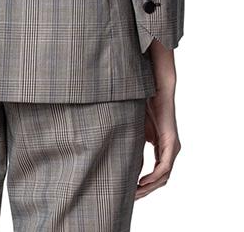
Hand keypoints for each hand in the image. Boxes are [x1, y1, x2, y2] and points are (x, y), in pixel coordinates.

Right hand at [135, 39, 180, 198]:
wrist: (155, 89)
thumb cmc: (144, 105)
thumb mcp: (135, 129)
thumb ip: (132, 143)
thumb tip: (116, 156)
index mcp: (162, 148)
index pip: (155, 175)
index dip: (143, 186)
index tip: (129, 192)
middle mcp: (170, 151)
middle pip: (159, 181)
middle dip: (144, 191)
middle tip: (130, 198)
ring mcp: (172, 148)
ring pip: (162, 178)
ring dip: (148, 188)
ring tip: (134, 194)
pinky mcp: (170, 144)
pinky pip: (163, 168)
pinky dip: (153, 178)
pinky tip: (141, 183)